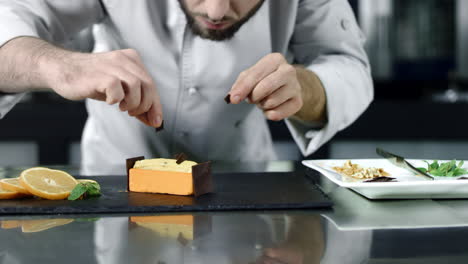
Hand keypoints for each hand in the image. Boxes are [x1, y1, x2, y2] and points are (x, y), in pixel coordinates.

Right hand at [45, 48, 162, 127]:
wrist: (60, 70)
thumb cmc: (90, 80)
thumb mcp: (117, 89)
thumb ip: (135, 100)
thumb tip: (152, 120)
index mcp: (131, 59)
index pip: (151, 84)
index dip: (156, 105)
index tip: (156, 121)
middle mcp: (124, 59)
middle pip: (148, 85)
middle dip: (147, 106)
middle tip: (135, 115)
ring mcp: (112, 65)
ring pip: (136, 86)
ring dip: (133, 103)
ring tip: (122, 107)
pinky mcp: (100, 74)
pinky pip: (117, 89)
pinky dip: (116, 99)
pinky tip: (109, 101)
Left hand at [228, 53, 302, 120]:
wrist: (287, 86)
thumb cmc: (266, 78)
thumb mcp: (250, 76)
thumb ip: (240, 84)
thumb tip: (233, 97)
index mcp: (275, 60)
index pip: (256, 75)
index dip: (243, 88)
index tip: (234, 98)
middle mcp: (288, 70)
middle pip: (264, 88)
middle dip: (254, 97)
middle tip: (252, 97)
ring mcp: (295, 86)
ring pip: (270, 102)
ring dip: (261, 105)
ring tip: (264, 99)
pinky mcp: (297, 102)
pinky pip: (277, 114)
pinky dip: (269, 114)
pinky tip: (271, 107)